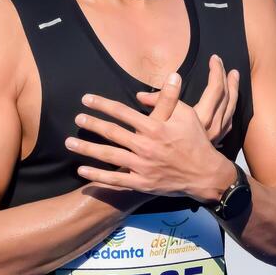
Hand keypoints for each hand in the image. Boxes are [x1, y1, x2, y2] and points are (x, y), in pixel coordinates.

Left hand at [66, 73, 235, 201]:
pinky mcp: (142, 183)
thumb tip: (143, 91)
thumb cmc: (196, 141)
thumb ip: (165, 100)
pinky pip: (115, 180)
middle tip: (77, 117)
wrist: (205, 174)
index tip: (87, 99)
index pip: (122, 112)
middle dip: (92, 124)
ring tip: (70, 141)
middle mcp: (146, 146)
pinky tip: (82, 170)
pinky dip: (97, 176)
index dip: (103, 104)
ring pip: (108, 155)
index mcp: (155, 127)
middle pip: (112, 132)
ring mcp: (142, 166)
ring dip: (87, 148)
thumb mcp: (186, 115)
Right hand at [136, 54, 238, 145]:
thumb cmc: (156, 153)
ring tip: (233, 80)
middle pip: (228, 99)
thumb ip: (163, 100)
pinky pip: (226, 126)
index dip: (217, 72)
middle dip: (229, 80)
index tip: (215, 58)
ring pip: (230, 112)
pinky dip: (228, 114)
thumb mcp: (155, 124)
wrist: (163, 181)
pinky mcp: (211, 146)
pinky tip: (227, 111)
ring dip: (233, 94)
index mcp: (201, 119)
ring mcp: (214, 138)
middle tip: (228, 66)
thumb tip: (172, 77)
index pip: (216, 89)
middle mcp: (212, 128)